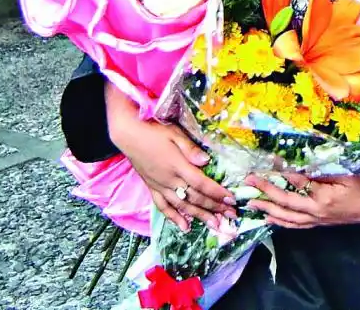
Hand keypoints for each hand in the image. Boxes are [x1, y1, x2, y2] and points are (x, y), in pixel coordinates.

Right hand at [105, 83, 235, 231]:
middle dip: (215, 207)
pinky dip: (174, 218)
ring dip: (199, 216)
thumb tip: (207, 161)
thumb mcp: (174, 133)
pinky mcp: (152, 188)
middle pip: (195, 197)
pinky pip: (163, 207)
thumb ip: (190, 148)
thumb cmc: (153, 131)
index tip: (232, 200)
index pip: (201, 183)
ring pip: (182, 205)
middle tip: (231, 215)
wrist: (128, 135)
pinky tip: (184, 227)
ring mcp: (160, 186)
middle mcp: (169, 180)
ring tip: (215, 224)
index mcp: (177, 166)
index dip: (217, 193)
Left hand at [245, 173, 359, 229]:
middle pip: (285, 203)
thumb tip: (297, 166)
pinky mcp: (319, 224)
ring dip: (268, 209)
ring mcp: (317, 220)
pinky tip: (271, 217)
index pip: (295, 185)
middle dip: (265, 193)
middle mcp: (316, 212)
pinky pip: (295, 224)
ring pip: (287, 218)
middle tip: (248, 184)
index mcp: (323, 197)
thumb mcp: (345, 173)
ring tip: (252, 204)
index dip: (278, 176)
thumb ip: (321, 171)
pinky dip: (281, 221)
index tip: (263, 167)